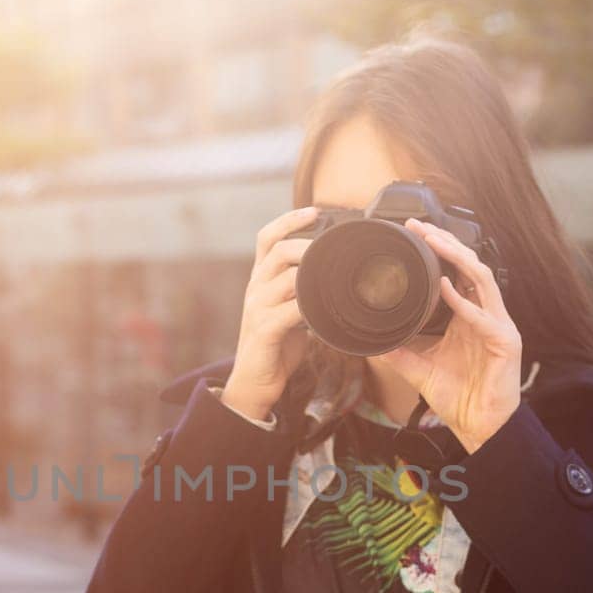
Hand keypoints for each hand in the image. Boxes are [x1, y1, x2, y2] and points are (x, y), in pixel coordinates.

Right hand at [221, 206, 317, 421]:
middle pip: (278, 251)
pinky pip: (288, 311)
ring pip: (285, 278)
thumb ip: (304, 290)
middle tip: (336, 249)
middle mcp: (256, 288)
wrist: (254, 382)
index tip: (315, 210)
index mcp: (260, 279)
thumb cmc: (277, 344)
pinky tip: (326, 309)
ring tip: (337, 274)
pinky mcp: (264, 331)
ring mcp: (257, 308)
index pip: (266, 237)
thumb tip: (337, 275)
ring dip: (313, 274)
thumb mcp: (288, 309)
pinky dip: (309, 307)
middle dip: (309, 245)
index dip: (289, 220)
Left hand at [380, 217, 523, 453]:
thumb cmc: (458, 397)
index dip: (440, 251)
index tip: (413, 234)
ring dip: (457, 257)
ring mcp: (498, 325)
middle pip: (470, 266)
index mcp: (468, 316)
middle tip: (420, 226)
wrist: (480, 426)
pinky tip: (446, 287)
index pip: (457, 272)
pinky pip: (484, 316)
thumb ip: (399, 352)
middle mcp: (485, 314)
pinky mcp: (506, 342)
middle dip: (447, 242)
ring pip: (481, 278)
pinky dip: (463, 302)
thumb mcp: (420, 370)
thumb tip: (371, 342)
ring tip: (434, 242)